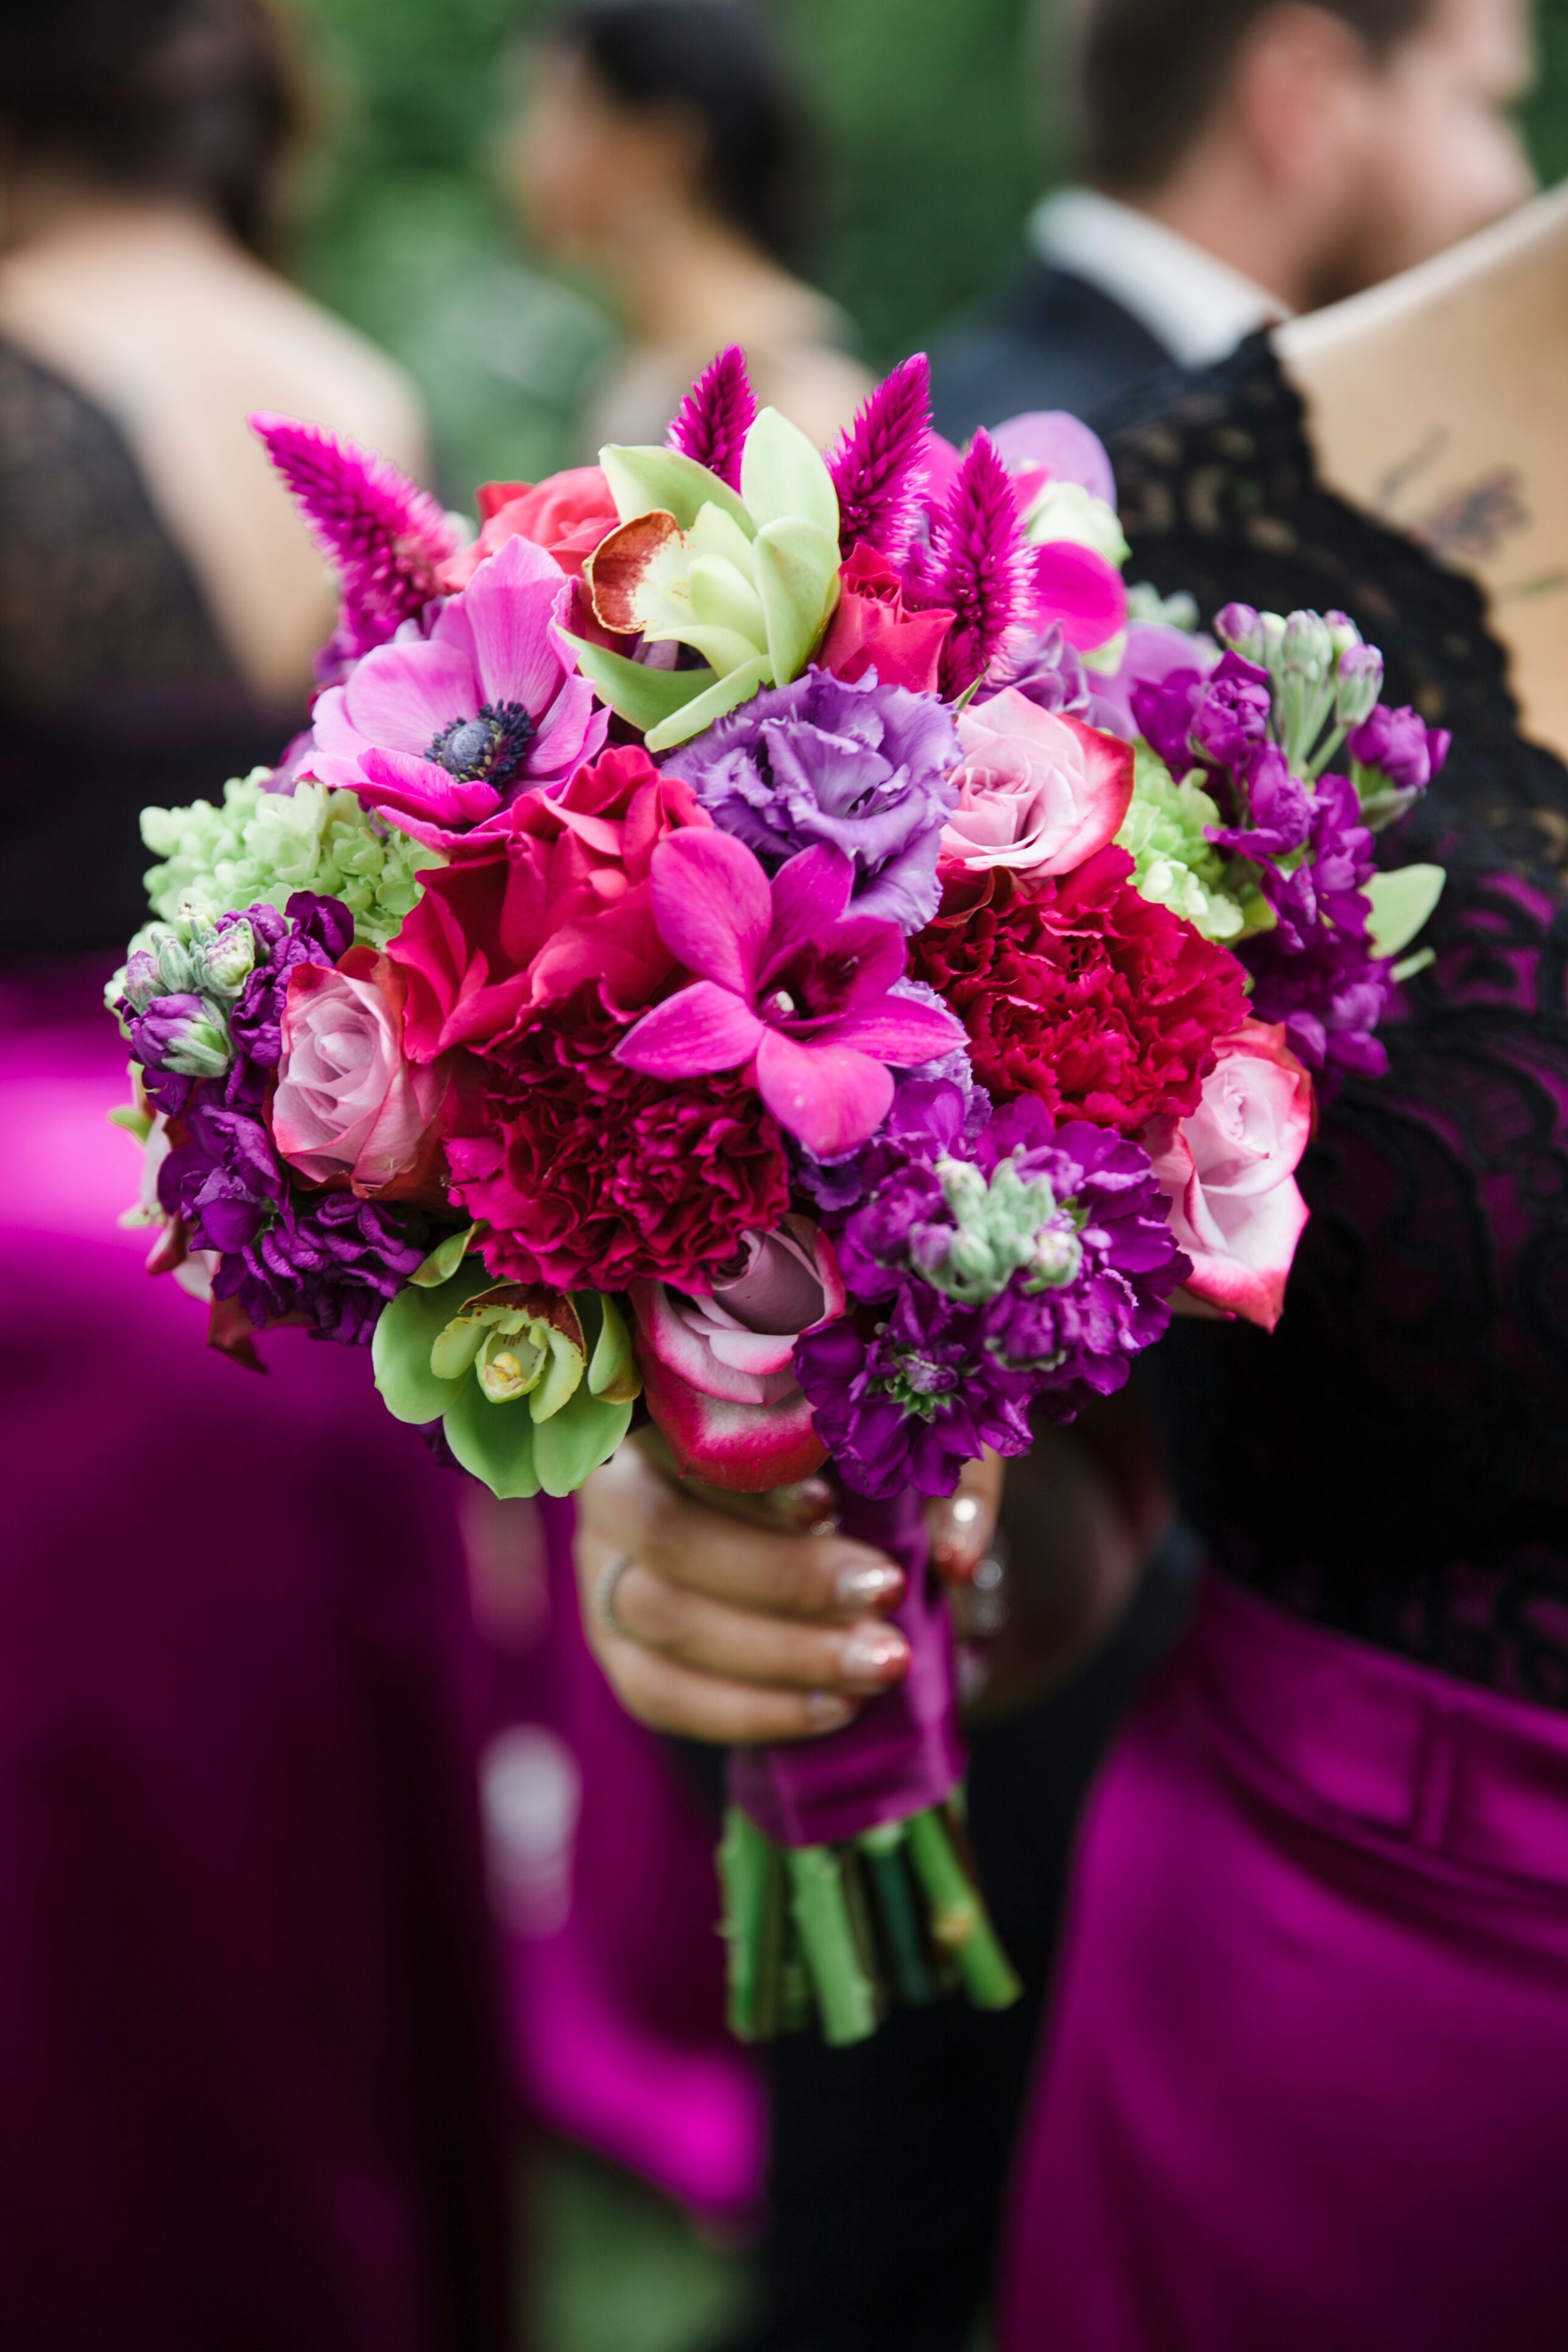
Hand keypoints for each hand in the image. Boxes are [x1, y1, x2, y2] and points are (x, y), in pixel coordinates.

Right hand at [575, 1441, 1000, 1745]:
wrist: (845, 1529)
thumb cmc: (866, 1461)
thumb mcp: (916, 1446)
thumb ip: (945, 1480)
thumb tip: (956, 1557)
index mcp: (668, 1406)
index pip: (681, 1433)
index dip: (749, 1478)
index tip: (832, 1506)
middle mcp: (617, 1486)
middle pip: (666, 1535)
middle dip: (782, 1577)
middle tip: (887, 1594)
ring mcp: (603, 1572)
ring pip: (662, 1619)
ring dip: (778, 1652)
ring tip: (881, 1661)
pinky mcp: (620, 1651)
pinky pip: (661, 1695)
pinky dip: (750, 1711)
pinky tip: (834, 1708)